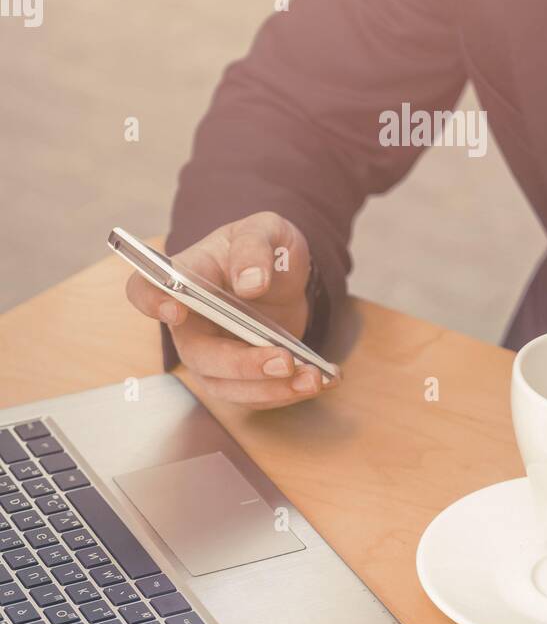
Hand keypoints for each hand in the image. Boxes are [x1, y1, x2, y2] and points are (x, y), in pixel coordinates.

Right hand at [125, 211, 337, 408]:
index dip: (152, 302)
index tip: (176, 309)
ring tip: (313, 378)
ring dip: (270, 389)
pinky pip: (257, 394)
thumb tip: (250, 282)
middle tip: (284, 360)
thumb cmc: (262, 246)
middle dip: (241, 365)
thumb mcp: (265, 229)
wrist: (283, 272)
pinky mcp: (240, 373)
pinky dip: (290, 393)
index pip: (145, 290)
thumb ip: (254, 247)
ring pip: (227, 386)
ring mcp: (213, 352)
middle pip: (197, 354)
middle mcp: (191, 322)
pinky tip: (323, 379)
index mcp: (185, 277)